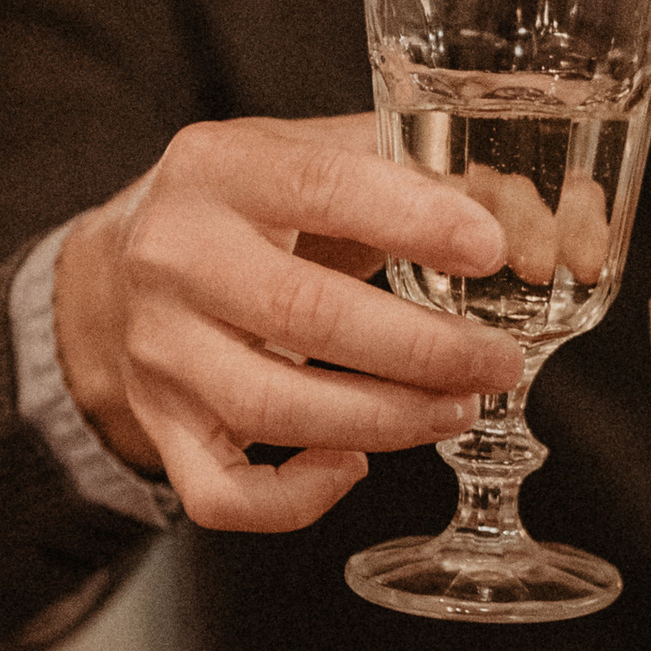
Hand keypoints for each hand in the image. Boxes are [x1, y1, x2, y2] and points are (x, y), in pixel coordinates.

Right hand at [52, 112, 521, 533]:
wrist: (121, 268)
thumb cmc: (251, 210)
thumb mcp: (309, 153)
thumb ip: (409, 166)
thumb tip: (529, 212)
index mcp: (221, 167)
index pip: (321, 188)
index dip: (413, 220)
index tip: (489, 249)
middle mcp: (175, 257)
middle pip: (304, 314)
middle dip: (422, 349)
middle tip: (497, 361)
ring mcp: (161, 350)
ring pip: (274, 409)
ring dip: (387, 420)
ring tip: (456, 408)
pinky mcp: (162, 426)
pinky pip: (223, 493)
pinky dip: (299, 497)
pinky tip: (352, 463)